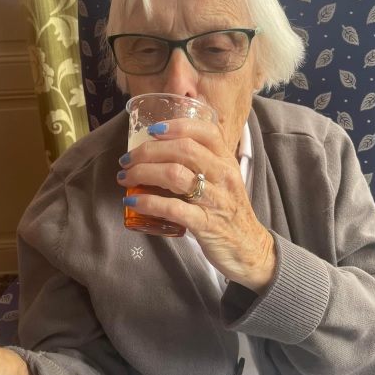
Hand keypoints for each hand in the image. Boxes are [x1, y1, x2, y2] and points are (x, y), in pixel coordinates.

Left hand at [117, 118, 275, 293]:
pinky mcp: (206, 224)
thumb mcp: (222, 179)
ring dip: (143, 173)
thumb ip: (201, 162)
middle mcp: (223, 175)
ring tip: (125, 178)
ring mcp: (216, 199)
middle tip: (127, 160)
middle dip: (148, 151)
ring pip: (175, 175)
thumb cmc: (228, 211)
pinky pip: (173, 208)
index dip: (176, 125)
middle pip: (183, 149)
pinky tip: (133, 201)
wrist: (249, 249)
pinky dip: (148, 202)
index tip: (152, 130)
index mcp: (226, 161)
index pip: (206, 131)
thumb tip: (162, 146)